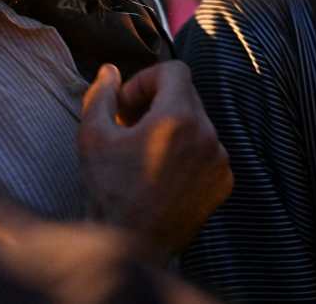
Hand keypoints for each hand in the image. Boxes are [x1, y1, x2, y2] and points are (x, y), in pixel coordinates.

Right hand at [78, 61, 232, 260]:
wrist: (133, 245)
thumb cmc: (110, 192)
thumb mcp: (92, 136)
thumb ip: (101, 95)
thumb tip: (110, 72)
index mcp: (178, 118)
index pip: (174, 70)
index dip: (145, 79)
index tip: (127, 104)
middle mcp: (207, 135)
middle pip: (186, 94)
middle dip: (156, 102)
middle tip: (129, 126)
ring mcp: (219, 161)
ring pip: (197, 122)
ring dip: (171, 126)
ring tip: (143, 151)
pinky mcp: (223, 182)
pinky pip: (207, 149)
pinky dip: (186, 151)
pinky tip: (161, 171)